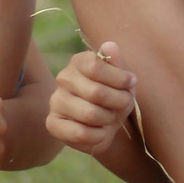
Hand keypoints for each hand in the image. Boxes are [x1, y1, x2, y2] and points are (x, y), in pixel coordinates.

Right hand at [49, 42, 136, 158]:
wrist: (107, 125)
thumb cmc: (116, 96)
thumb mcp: (123, 79)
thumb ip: (117, 63)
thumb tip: (110, 46)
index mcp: (79, 61)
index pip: (95, 66)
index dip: (119, 78)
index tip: (131, 83)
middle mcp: (63, 78)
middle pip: (96, 92)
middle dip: (119, 102)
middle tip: (124, 104)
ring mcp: (55, 101)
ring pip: (90, 114)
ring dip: (109, 119)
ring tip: (110, 117)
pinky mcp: (53, 124)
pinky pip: (80, 133)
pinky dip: (99, 136)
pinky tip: (100, 132)